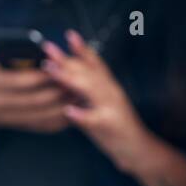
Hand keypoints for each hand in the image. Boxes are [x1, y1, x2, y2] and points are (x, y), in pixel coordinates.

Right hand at [0, 38, 71, 143]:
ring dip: (63, 105)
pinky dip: (62, 118)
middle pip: (37, 100)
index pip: (21, 82)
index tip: (58, 64)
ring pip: (44, 115)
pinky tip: (75, 108)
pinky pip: (46, 125)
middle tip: (76, 78)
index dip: (41, 75)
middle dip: (58, 90)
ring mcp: (13, 117)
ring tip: (80, 92)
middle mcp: (3, 104)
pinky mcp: (23, 126)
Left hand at [43, 29, 149, 172]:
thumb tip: (64, 78)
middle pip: (87, 71)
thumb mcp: (100, 105)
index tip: (69, 35)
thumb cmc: (115, 128)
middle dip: (66, 59)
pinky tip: (68, 110)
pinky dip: (81, 114)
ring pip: (90, 88)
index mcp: (109, 86)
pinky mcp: (110, 125)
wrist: (138, 150)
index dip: (82, 48)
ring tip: (50, 70)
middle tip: (47, 48)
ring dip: (68, 78)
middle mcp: (111, 92)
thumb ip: (85, 93)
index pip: (95, 63)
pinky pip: (94, 119)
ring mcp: (112, 107)